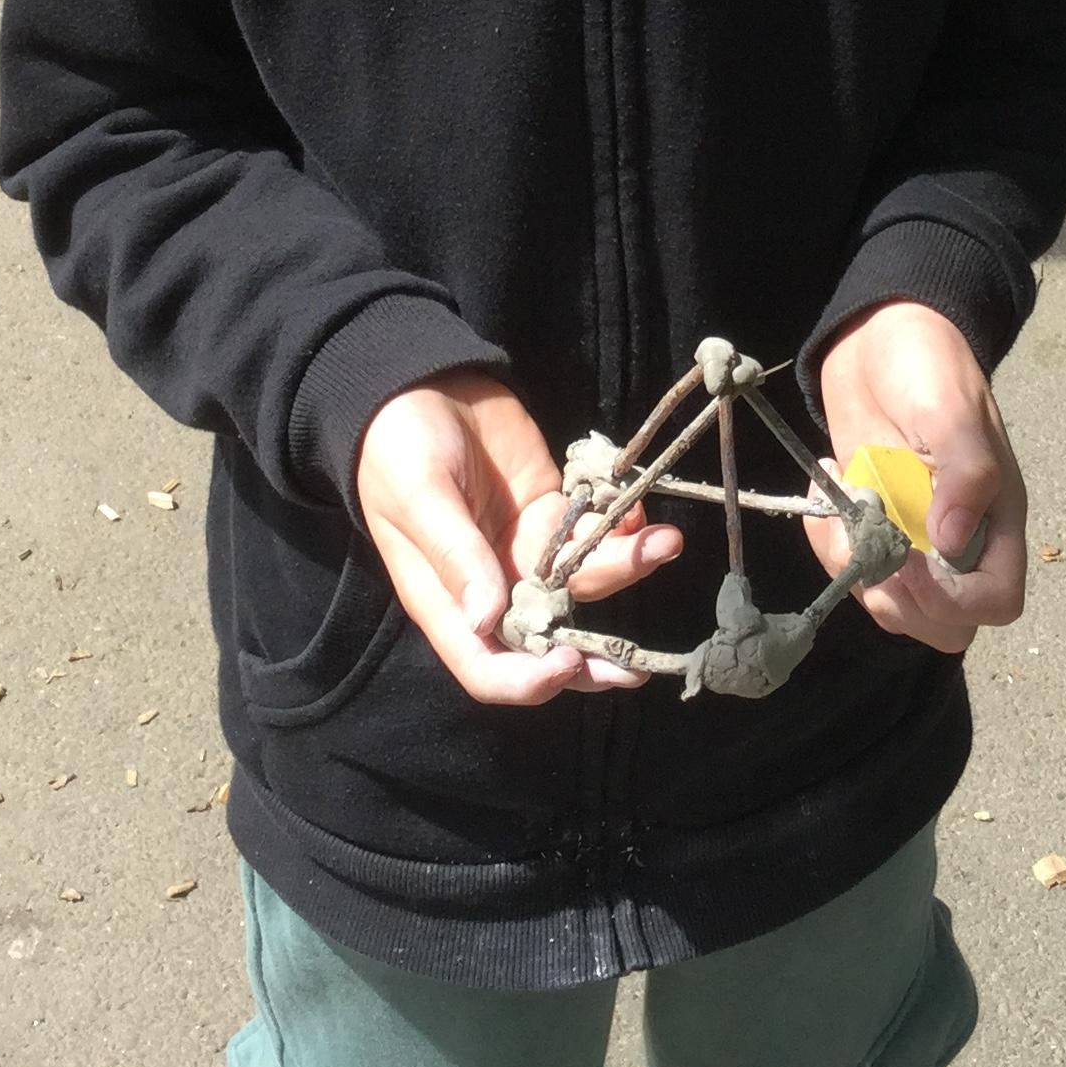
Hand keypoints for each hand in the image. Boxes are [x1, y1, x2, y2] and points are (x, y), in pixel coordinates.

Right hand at [355, 371, 682, 705]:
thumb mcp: (419, 497)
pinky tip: (639, 513)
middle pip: (546, 644)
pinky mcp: (553, 514)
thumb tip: (485, 620)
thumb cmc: (401, 447)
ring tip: (664, 543)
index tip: (566, 663)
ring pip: (583, 584)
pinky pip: (594, 536)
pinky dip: (622, 530)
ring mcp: (527, 552)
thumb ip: (454, 555)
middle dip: (593, 660)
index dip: (526, 682)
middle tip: (638, 670)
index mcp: (446, 600)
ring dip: (625, 569)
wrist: (423, 385)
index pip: (485, 667)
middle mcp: (492, 589)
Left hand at [807, 300, 1027, 652]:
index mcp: (997, 517)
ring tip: (844, 504)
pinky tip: (827, 490)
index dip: (954, 601)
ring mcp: (913, 540)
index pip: (997, 601)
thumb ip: (964, 471)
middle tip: (867, 537)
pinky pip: (855, 573)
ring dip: (857, 573)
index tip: (908, 561)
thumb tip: (953, 540)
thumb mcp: (950, 408)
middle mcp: (960, 540)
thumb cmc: (928, 362)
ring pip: (895, 608)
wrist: (877, 337)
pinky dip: (831, 549)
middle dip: (898, 599)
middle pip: (945, 624)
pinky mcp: (873, 529)